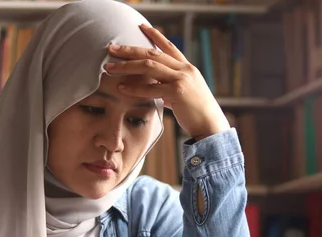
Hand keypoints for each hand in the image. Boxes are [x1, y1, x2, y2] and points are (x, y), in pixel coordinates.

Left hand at [106, 24, 229, 138]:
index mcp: (187, 67)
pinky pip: (151, 88)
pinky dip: (134, 88)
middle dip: (130, 50)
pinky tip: (121, 88)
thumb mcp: (183, 94)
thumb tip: (155, 88)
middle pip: (152, 53)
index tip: (141, 27)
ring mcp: (181, 79)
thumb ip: (169, 88)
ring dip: (126, 66)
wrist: (211, 125)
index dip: (154, 35)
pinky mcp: (178, 92)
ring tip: (109, 67)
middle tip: (112, 48)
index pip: (168, 46)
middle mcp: (184, 69)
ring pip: (149, 66)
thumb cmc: (196, 112)